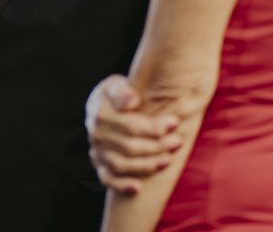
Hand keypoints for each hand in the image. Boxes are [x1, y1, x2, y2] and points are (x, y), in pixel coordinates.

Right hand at [84, 75, 181, 193]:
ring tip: (167, 160)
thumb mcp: (116, 85)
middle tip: (177, 142)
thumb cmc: (117, 95)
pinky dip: (121, 185)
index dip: (154, 127)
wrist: (106, 106)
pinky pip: (107, 179)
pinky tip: (138, 187)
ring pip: (120, 165)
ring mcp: (96, 151)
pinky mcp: (99, 164)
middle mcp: (95, 134)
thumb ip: (122, 91)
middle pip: (128, 147)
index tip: (174, 123)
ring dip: (146, 165)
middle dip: (156, 146)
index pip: (130, 126)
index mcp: (99, 113)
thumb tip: (131, 101)